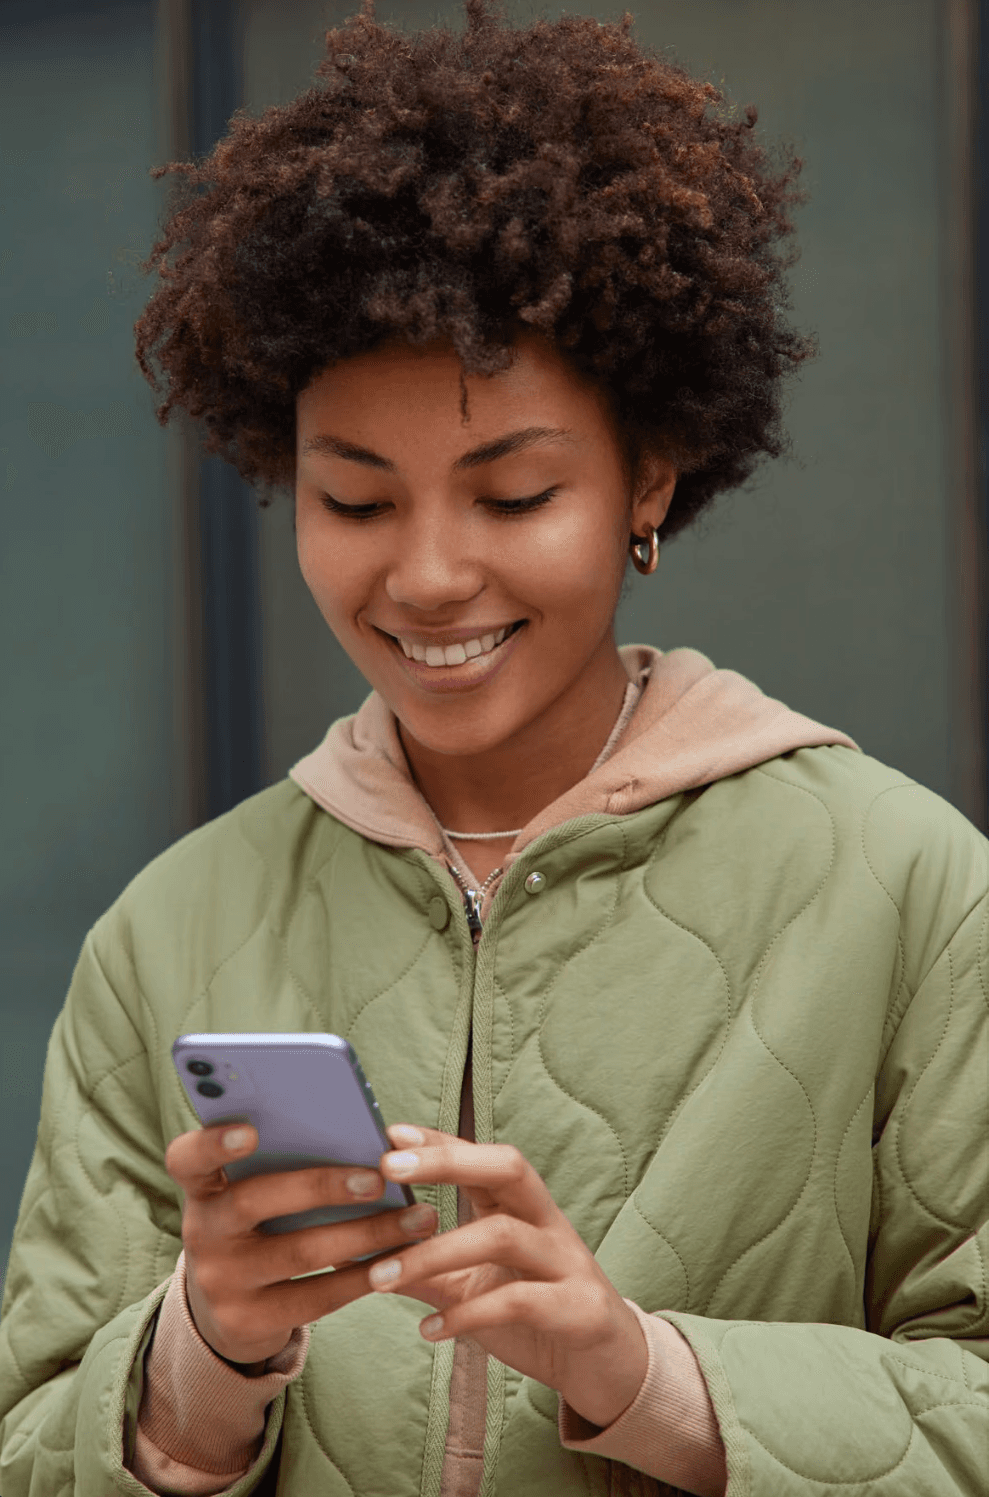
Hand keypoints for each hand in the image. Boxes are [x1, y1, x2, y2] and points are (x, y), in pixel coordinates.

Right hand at [165, 1123, 437, 1365]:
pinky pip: (316, 1297)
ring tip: (419, 1217)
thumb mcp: (253, 1192)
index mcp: (203, 1187)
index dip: (213, 1143)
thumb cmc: (259, 1225)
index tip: (251, 1130)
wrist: (229, 1308)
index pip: (187, 1158)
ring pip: (299, 1252)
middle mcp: (202, 1233)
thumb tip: (364, 1136)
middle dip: (322, 1186)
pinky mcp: (249, 1322)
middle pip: (253, 1201)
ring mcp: (221, 1282)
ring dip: (368, 1233)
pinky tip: (401, 1258)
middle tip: (380, 1178)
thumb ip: (284, 1162)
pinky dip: (364, 1274)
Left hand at [372, 1124, 647, 1427]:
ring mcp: (567, 1261)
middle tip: (388, 1167)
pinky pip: (519, 1302)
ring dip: (435, 1252)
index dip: (438, 1142)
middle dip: (448, 1161)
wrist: (604, 1365)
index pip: (481, 1157)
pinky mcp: (578, 1308)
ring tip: (381, 1276)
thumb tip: (357, 1255)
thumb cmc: (534, 1312)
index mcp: (523, 1206)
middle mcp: (548, 1221)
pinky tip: (429, 1329)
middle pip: (507, 1168)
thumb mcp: (475, 1285)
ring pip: (503, 1235)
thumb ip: (427, 1268)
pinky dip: (469, 1314)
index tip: (389, 1133)